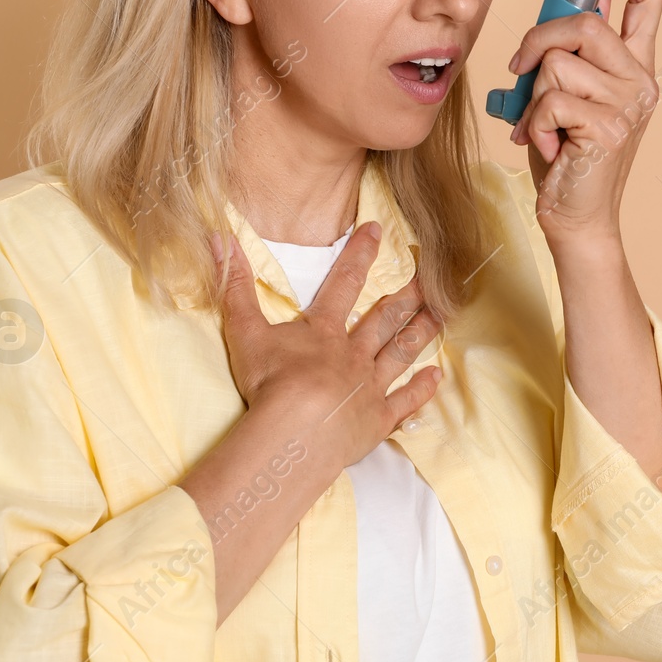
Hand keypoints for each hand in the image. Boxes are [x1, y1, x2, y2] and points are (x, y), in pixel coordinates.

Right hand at [209, 223, 441, 472]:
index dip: (359, 254)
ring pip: (401, 354)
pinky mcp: (377, 420)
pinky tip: (437, 377)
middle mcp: (354, 354)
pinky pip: (404, 402)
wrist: (296, 432)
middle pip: (385, 319)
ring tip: (442, 316)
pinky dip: (421, 389)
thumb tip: (220, 237)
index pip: (344, 284)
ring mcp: (369, 387)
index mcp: (325, 331)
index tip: (378, 230)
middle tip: (430, 276)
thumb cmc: (269, 383)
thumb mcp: (244, 330)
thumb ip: (234, 285)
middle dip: (406, 295)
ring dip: (421, 334)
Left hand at [505, 0, 661, 238]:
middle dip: (538, 37)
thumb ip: (570, 54)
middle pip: (586, 22)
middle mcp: (640, 80)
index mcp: (636, 65)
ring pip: (558, 64)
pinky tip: (548, 144)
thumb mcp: (568, 93)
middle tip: (521, 67)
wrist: (576, 216)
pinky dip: (535, 121)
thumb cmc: (567, 155)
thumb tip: (556, 12)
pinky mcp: (608, 128)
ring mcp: (628, 105)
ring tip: (540, 123)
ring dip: (532, 94)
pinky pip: (551, 99)